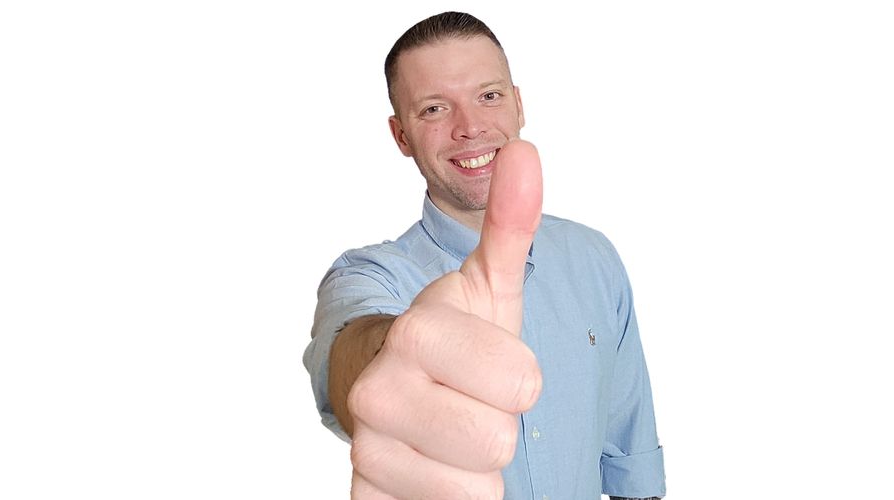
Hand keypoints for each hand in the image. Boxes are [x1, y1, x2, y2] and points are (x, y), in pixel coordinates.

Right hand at [347, 140, 543, 498]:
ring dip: (475, 467)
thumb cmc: (451, 340)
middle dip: (496, 423)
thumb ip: (510, 225)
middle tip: (468, 399)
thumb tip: (527, 152)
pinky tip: (429, 466)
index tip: (490, 362)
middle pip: (499, 441)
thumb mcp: (485, 286)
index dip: (519, 377)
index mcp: (416, 331)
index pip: (522, 383)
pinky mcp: (365, 495)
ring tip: (449, 431)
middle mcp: (378, 391)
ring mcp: (367, 449)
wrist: (386, 388)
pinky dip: (449, 498)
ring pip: (476, 491)